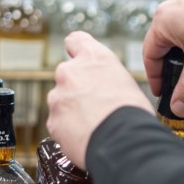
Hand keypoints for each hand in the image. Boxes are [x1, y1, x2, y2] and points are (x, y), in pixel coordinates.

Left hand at [46, 31, 154, 169]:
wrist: (123, 142)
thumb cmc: (131, 114)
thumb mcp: (126, 83)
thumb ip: (106, 79)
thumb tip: (104, 89)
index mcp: (93, 58)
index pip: (75, 41)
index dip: (75, 49)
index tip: (75, 55)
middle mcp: (70, 72)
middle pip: (68, 77)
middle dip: (77, 90)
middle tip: (95, 106)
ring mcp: (57, 97)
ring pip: (61, 102)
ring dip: (72, 111)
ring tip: (92, 125)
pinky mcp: (52, 121)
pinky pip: (59, 124)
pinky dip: (68, 130)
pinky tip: (85, 137)